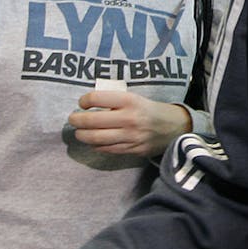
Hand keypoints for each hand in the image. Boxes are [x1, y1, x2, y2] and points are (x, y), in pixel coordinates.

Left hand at [68, 90, 190, 156]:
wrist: (175, 127)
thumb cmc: (150, 110)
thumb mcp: (135, 98)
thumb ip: (115, 101)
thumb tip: (90, 106)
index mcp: (130, 101)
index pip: (97, 98)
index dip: (84, 100)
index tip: (82, 102)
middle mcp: (129, 119)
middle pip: (93, 121)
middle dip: (77, 120)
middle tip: (72, 119)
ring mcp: (131, 137)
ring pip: (97, 138)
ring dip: (83, 135)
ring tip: (79, 133)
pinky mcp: (132, 150)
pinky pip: (107, 149)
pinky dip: (96, 146)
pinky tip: (93, 142)